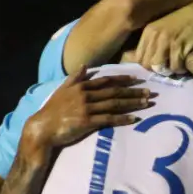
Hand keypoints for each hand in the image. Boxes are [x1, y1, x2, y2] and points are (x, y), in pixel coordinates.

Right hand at [22, 67, 153, 151]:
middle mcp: (85, 95)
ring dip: (132, 103)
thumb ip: (75, 77)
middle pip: (114, 92)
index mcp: (81, 86)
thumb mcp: (62, 90)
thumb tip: (85, 65)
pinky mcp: (87, 122)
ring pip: (114, 104)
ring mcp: (86, 108)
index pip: (106, 80)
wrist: (43, 128)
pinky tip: (134, 119)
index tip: (136, 79)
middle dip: (133, 91)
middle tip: (149, 92)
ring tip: (146, 103)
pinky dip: (122, 119)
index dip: (122, 80)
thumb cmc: (52, 110)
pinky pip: (109, 119)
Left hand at [137, 0, 192, 74]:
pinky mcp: (180, 46)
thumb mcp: (162, 29)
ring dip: (169, 70)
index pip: (138, 58)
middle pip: (147, 65)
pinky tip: (185, 62)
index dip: (147, 65)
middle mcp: (155, 36)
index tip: (157, 65)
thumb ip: (152, 43)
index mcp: (148, 32)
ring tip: (177, 64)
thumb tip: (143, 62)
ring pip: (159, 68)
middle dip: (157, 70)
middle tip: (168, 66)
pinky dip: (180, 69)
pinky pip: (175, 67)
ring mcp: (167, 41)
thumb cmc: (184, 22)